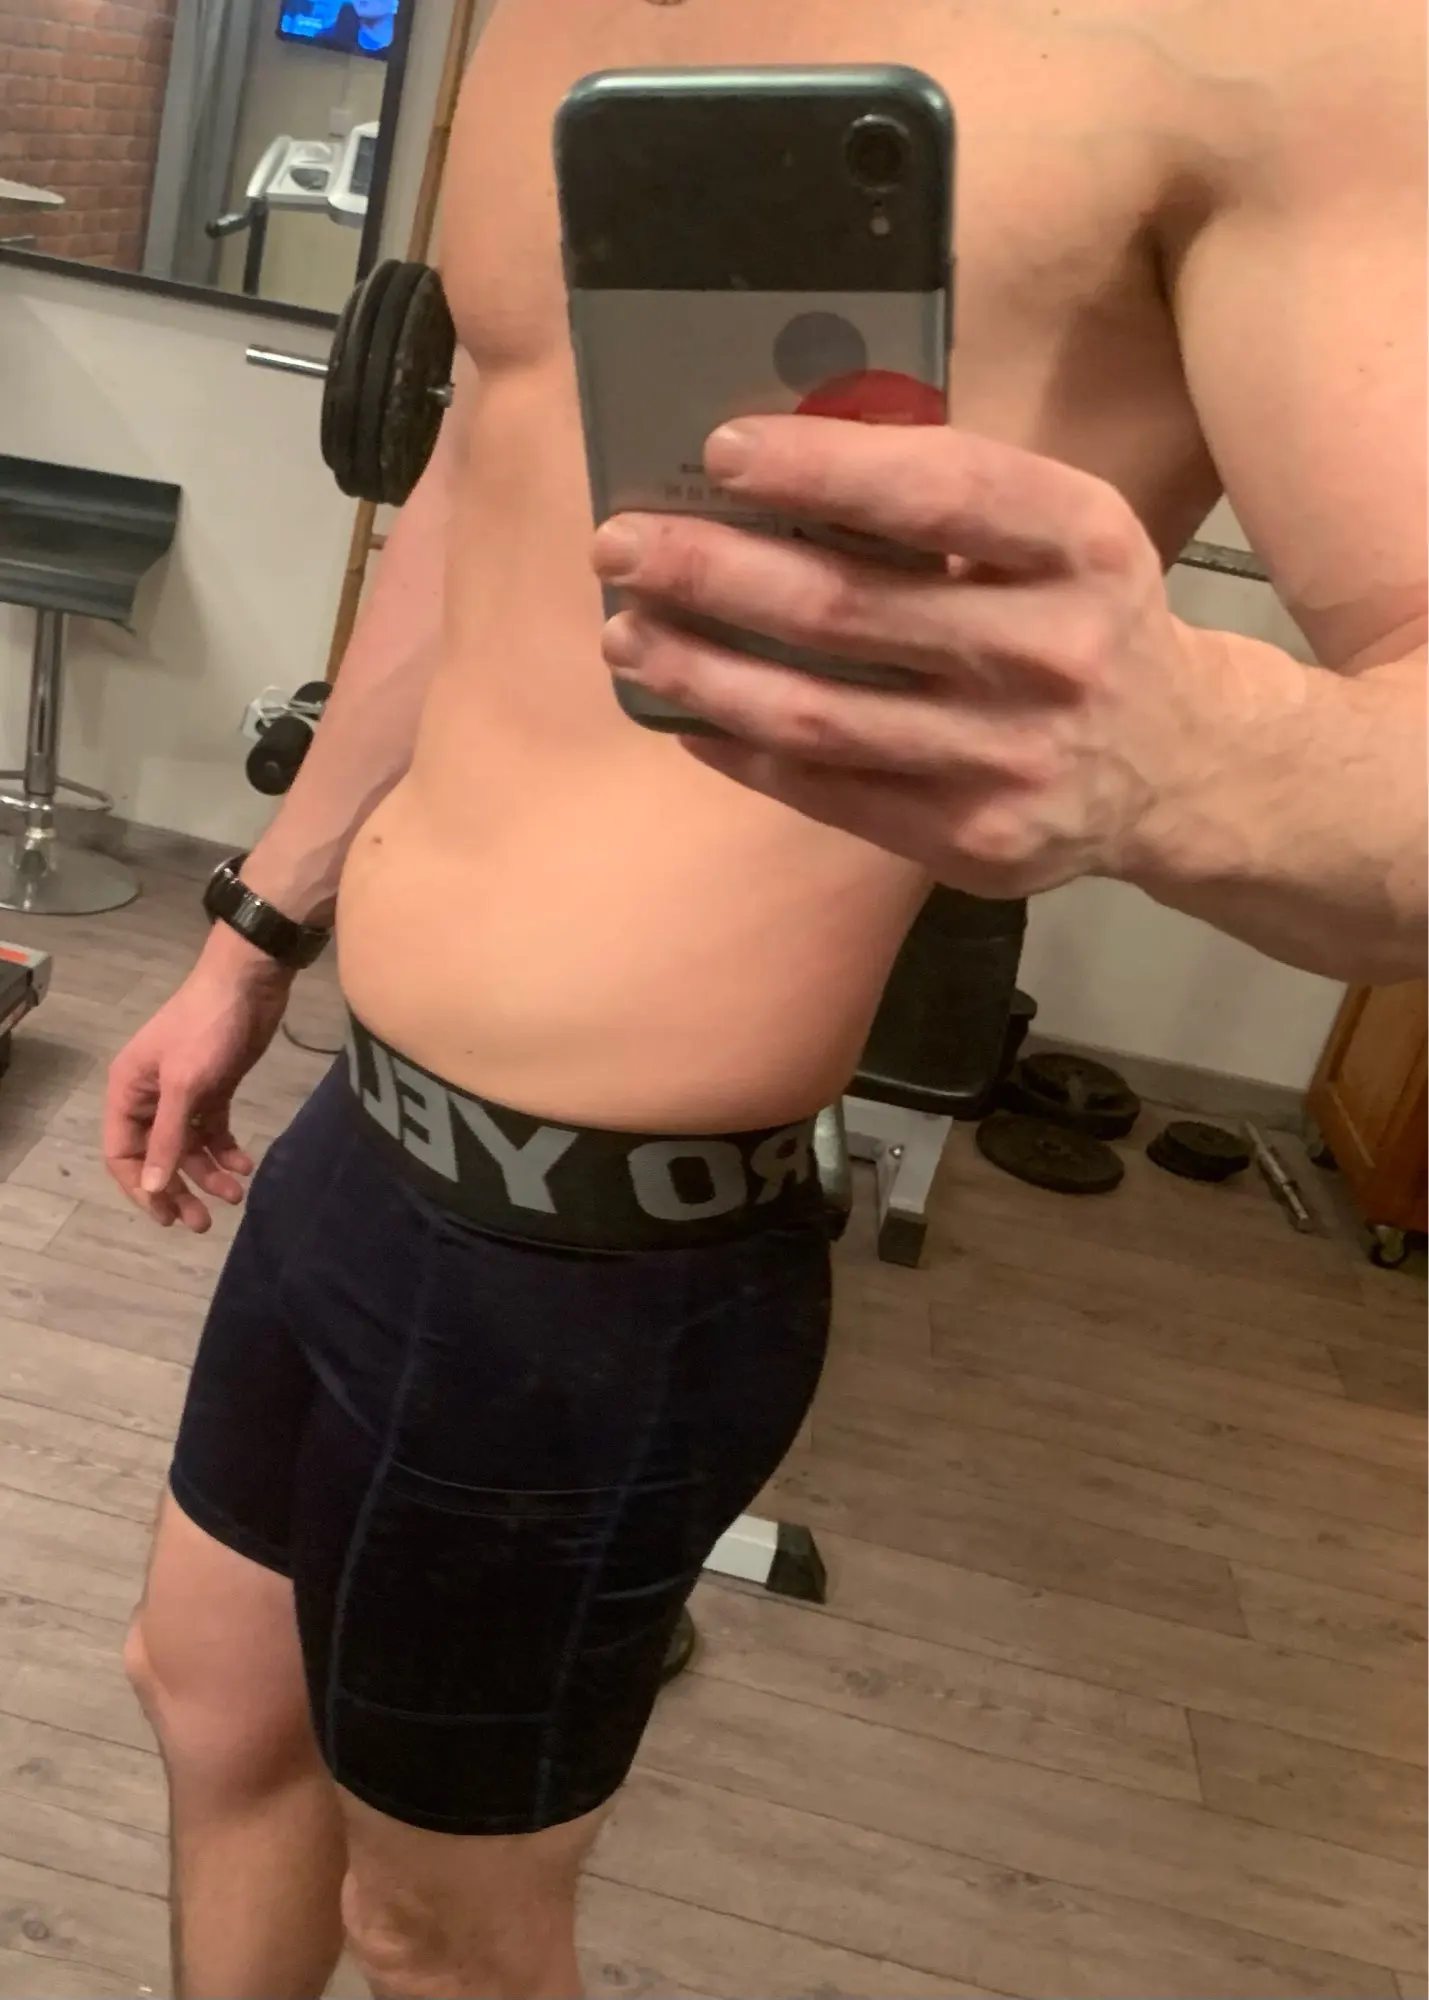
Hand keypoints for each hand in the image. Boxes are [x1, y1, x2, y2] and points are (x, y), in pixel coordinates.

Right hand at [104, 945, 290, 1231]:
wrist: (250, 982)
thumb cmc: (208, 1028)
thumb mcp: (186, 1085)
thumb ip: (169, 1138)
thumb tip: (151, 1187)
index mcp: (128, 1092)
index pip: (123, 1154)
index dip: (142, 1188)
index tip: (168, 1216)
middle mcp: (150, 1096)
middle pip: (157, 1157)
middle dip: (179, 1189)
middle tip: (203, 1223)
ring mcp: (183, 1094)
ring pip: (189, 1148)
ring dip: (209, 1173)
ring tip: (236, 1193)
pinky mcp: (215, 1089)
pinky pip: (214, 1131)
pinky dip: (227, 1150)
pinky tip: (244, 1165)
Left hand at [592, 418, 1232, 896]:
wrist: (1179, 768)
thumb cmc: (1087, 621)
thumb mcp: (1064, 536)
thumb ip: (953, 502)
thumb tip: (775, 465)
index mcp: (1082, 546)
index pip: (941, 491)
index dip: (821, 467)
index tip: (719, 451)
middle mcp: (1053, 652)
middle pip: (849, 607)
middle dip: (713, 570)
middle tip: (620, 546)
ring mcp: (1011, 759)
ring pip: (820, 714)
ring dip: (702, 670)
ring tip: (626, 636)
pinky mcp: (972, 841)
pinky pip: (828, 791)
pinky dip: (742, 750)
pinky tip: (684, 716)